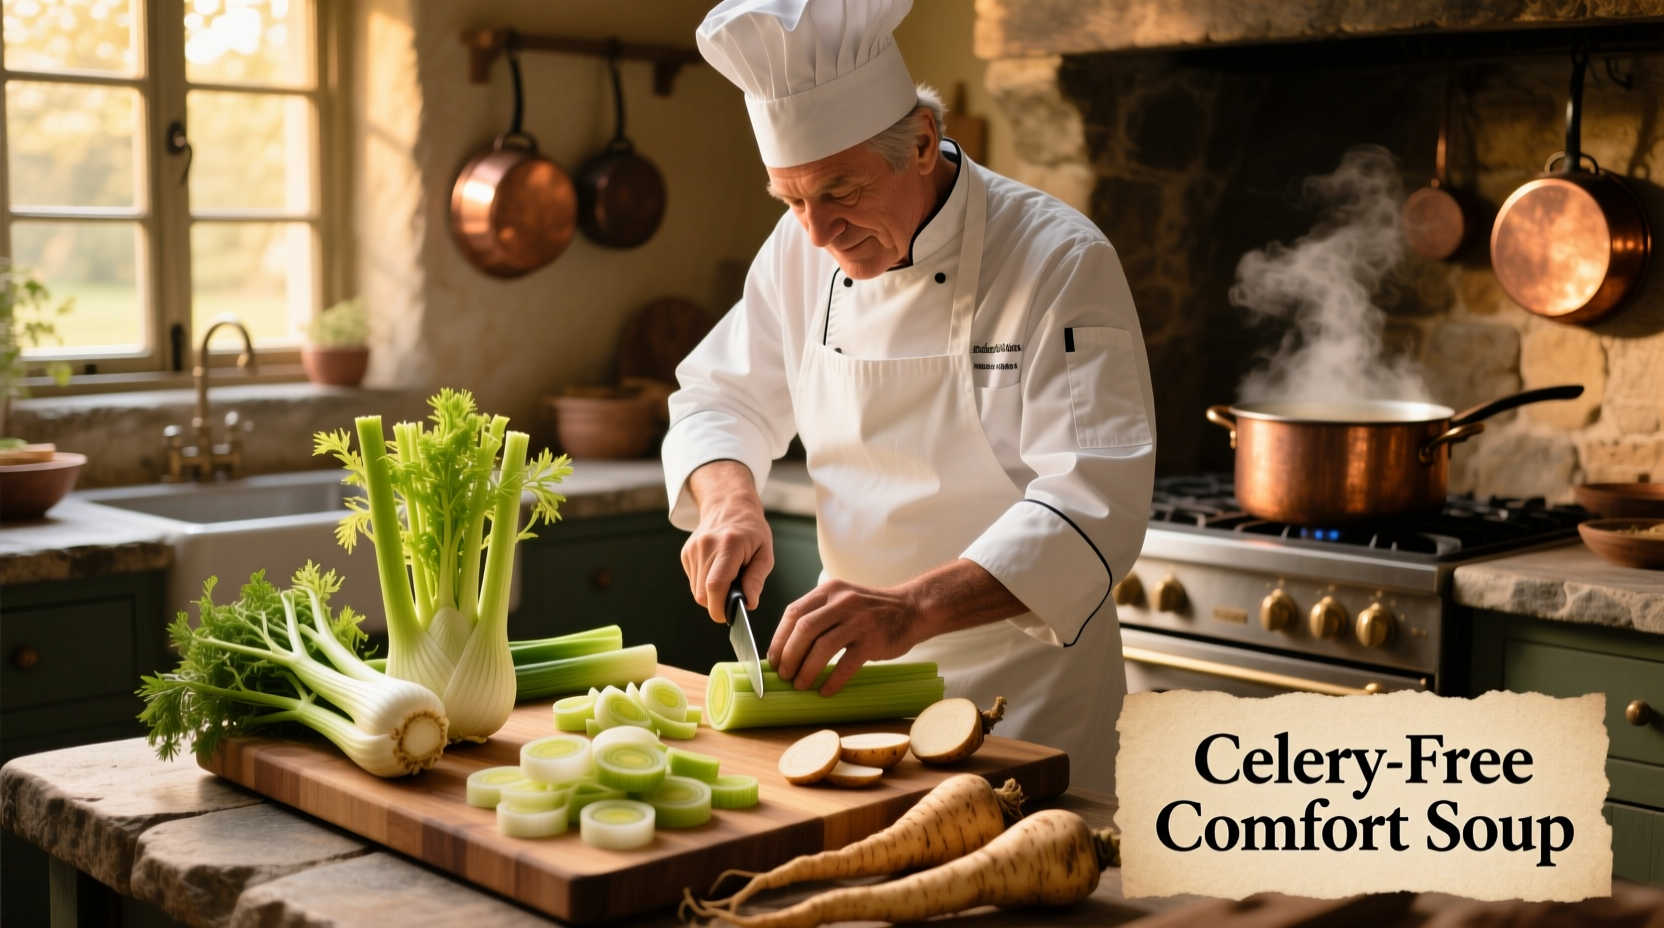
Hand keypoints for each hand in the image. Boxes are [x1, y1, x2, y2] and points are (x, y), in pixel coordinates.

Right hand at [682, 460, 773, 622]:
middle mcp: (706, 546)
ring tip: (728, 579)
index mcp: (729, 545)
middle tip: (733, 599)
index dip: (719, 607)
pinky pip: (693, 582)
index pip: (716, 584)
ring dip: (712, 595)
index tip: (728, 616)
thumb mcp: (765, 552)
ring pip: (696, 591)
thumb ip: (756, 579)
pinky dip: (705, 585)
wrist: (729, 506)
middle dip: (717, 605)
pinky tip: (717, 572)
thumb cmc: (751, 530)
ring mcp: (692, 550)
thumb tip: (749, 603)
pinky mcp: (685, 554)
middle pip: (703, 593)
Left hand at [770, 559, 1026, 695]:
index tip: (773, 660)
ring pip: (822, 646)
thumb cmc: (871, 610)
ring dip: (807, 669)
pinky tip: (826, 690)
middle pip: (804, 629)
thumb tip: (788, 648)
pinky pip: (846, 663)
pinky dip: (833, 679)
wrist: (912, 609)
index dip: (779, 639)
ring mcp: (858, 620)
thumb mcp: (842, 600)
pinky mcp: (873, 639)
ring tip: (801, 685)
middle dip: (789, 656)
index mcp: (829, 591)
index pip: (793, 613)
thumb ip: (819, 615)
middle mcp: (841, 601)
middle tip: (785, 675)